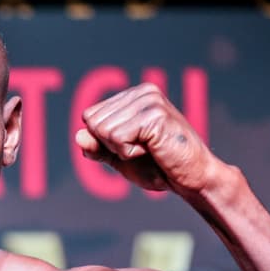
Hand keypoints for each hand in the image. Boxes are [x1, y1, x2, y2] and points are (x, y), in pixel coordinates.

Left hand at [74, 83, 229, 200]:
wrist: (192, 179)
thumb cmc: (159, 167)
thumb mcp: (120, 157)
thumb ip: (98, 147)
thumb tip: (77, 136)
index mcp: (133, 95)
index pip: (89, 116)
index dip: (104, 141)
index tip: (132, 146)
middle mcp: (142, 91)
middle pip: (93, 122)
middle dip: (111, 145)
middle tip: (143, 150)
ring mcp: (149, 100)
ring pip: (103, 131)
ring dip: (122, 150)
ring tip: (150, 149)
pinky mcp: (154, 115)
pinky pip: (117, 138)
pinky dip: (130, 153)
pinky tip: (153, 150)